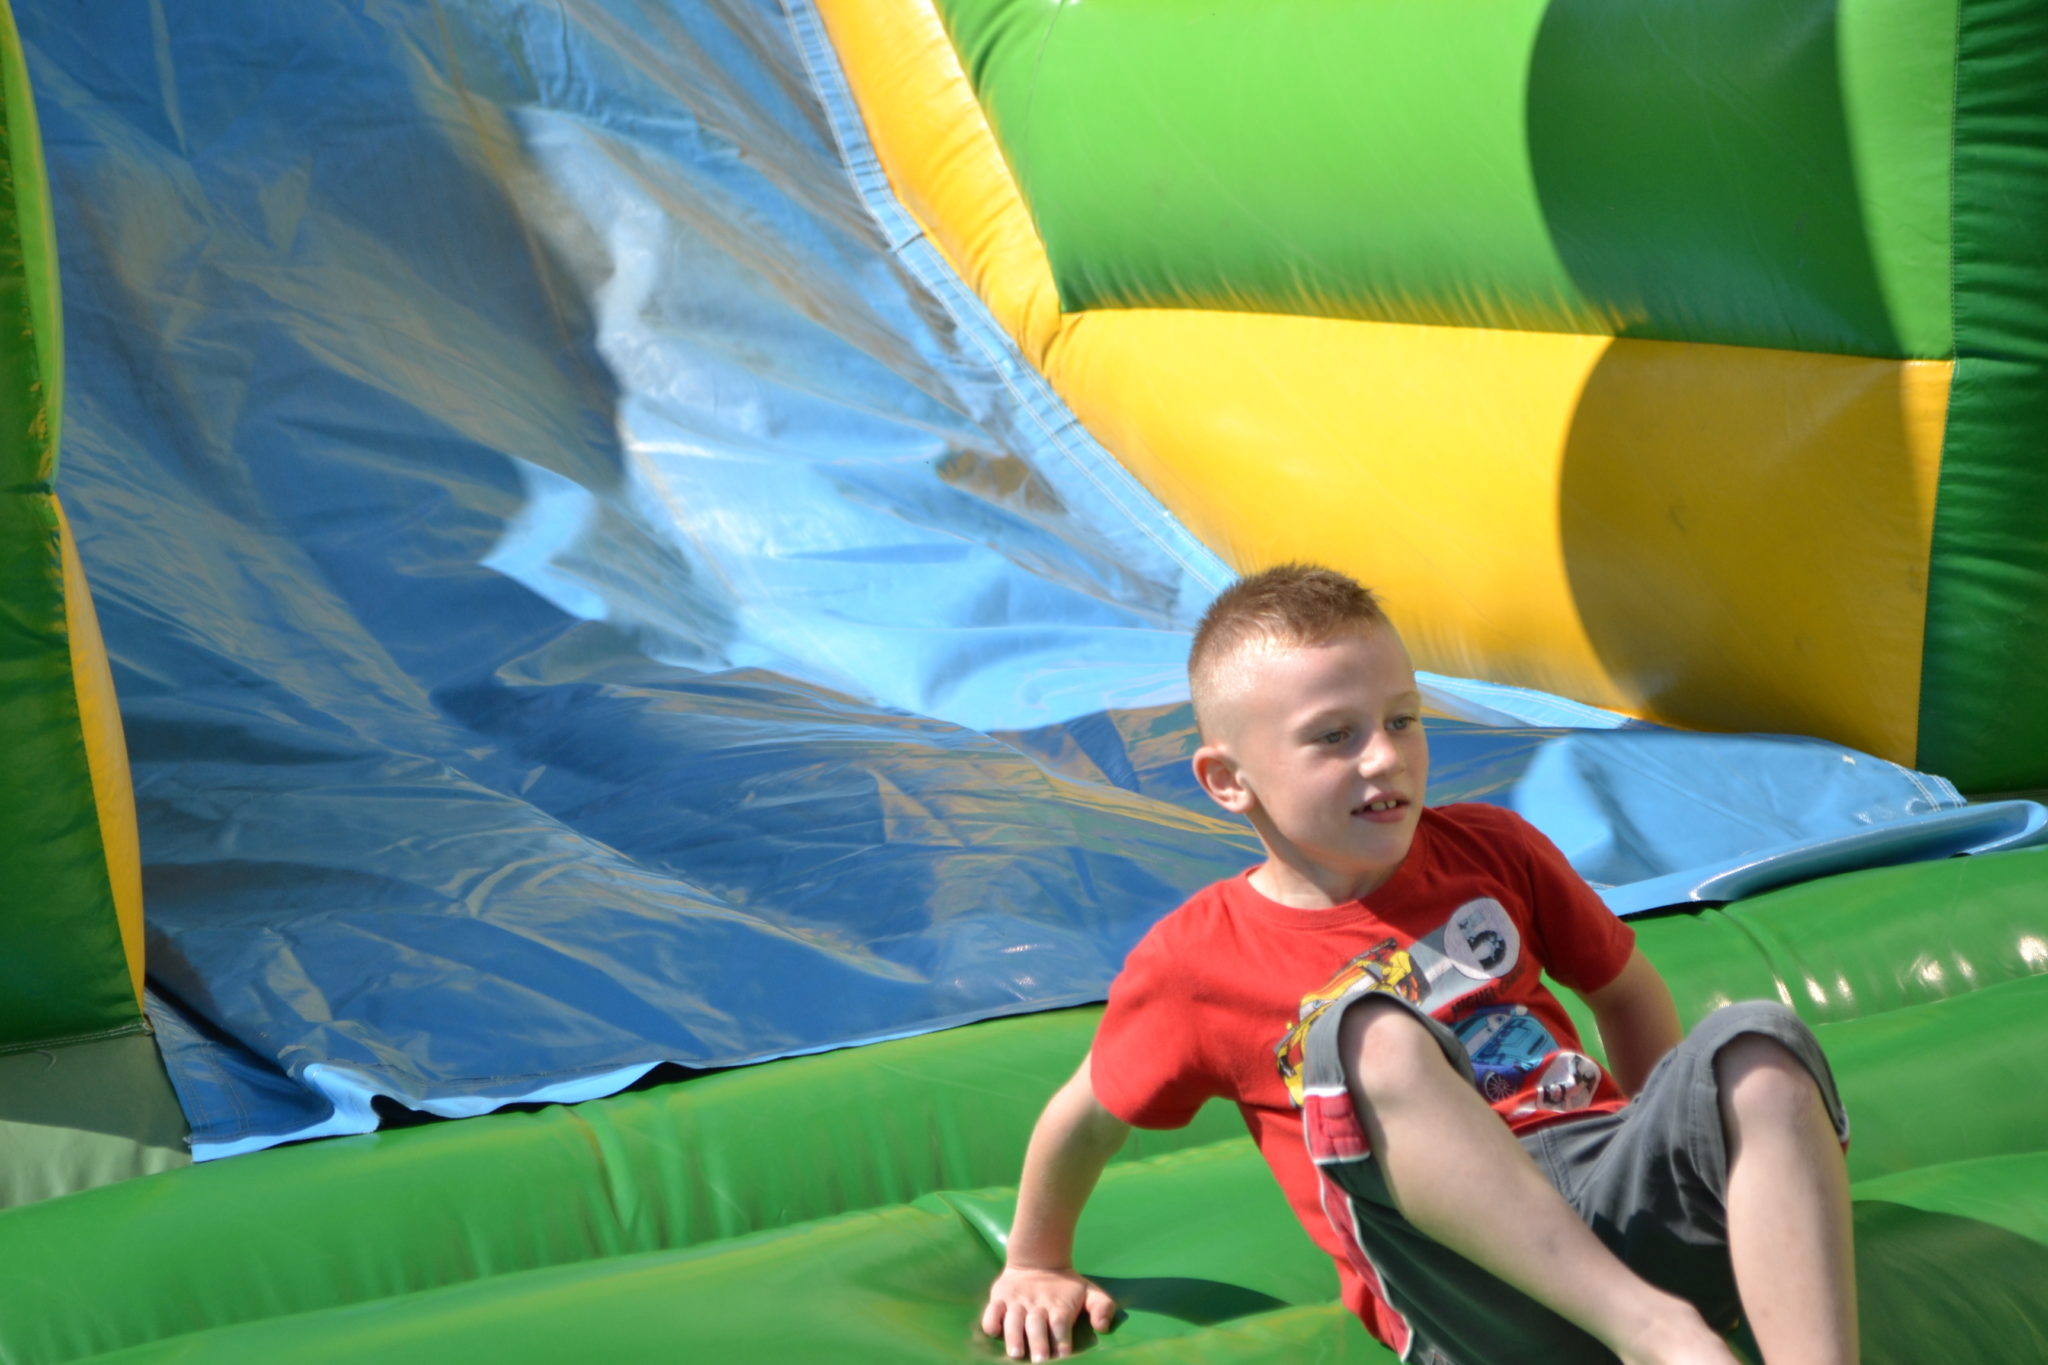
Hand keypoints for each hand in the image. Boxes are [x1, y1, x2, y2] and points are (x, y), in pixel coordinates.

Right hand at [980, 1264, 1116, 1361]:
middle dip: (1038, 1343)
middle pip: (1037, 1324)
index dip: (1062, 1341)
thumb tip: (1103, 1327)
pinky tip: (994, 1331)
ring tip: (1016, 1353)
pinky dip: (991, 1320)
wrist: (1037, 1259)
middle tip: (1040, 1361)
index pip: (1060, 1323)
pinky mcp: (999, 1297)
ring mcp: (1016, 1301)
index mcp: (1059, 1304)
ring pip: (1014, 1319)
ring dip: (1014, 1336)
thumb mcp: (1089, 1291)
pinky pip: (992, 1310)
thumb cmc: (1066, 1285)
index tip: (1063, 1357)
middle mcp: (1037, 1304)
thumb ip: (1102, 1307)